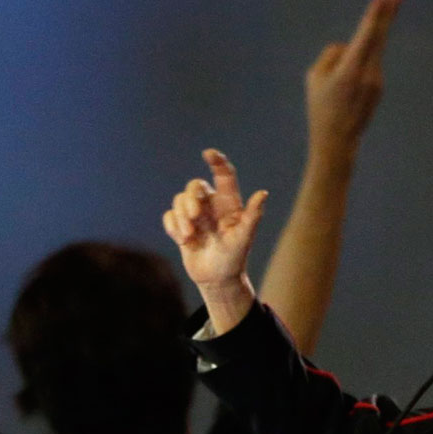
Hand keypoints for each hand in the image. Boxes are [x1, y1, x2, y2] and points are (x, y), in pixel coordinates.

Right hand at [163, 149, 268, 293]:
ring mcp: (195, 215)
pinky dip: (173, 226)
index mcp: (228, 204)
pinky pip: (169, 216)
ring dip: (181, 217)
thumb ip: (252, 216)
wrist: (217, 280)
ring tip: (189, 236)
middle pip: (194, 186)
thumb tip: (263, 193)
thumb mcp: (244, 238)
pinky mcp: (181, 226)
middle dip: (191, 199)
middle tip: (195, 217)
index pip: (224, 175)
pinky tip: (183, 240)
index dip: (217, 161)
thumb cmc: (235, 259)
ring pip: (179, 200)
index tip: (208, 153)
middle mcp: (211, 205)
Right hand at [305, 0, 403, 160]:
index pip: (365, 37)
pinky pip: (366, 66)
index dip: (374, 16)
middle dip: (387, 15)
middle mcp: (367, 75)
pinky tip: (345, 91)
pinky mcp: (379, 87)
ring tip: (340, 86)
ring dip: (357, 54)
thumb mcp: (314, 78)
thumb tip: (347, 47)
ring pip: (368, 53)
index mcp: (349, 72)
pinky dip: (357, 66)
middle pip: (379, 39)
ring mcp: (376, 82)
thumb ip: (332, 55)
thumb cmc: (321, 109)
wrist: (337, 143)